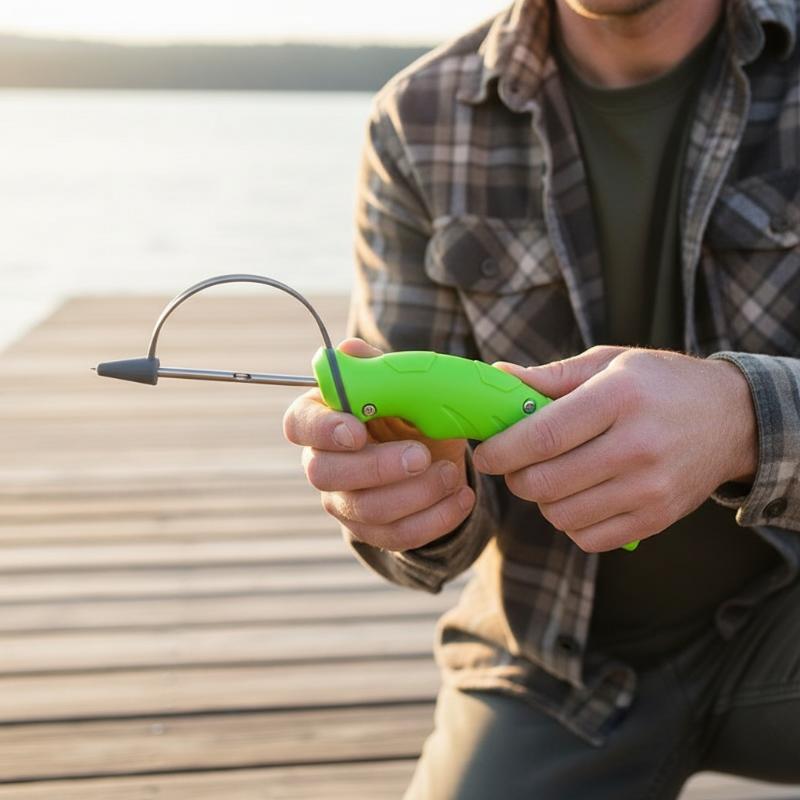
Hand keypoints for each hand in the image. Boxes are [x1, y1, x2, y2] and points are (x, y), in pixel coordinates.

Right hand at [283, 338, 474, 550]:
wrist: (433, 451)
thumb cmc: (407, 411)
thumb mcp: (399, 385)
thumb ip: (377, 370)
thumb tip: (350, 350)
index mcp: (321, 419)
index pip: (298, 424)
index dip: (322, 430)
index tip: (357, 430)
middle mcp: (323, 463)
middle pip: (325, 474)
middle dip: (376, 467)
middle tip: (421, 456)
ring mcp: (344, 501)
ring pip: (365, 510)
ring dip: (415, 494)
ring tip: (451, 473)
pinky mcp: (372, 530)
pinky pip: (397, 536)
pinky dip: (436, 519)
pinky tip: (462, 498)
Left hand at [472, 346, 757, 552]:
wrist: (733, 418)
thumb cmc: (660, 384)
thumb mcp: (610, 363)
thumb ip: (551, 375)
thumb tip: (496, 375)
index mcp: (619, 398)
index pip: (542, 437)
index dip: (501, 451)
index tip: (485, 453)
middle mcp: (636, 447)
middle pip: (545, 483)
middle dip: (515, 477)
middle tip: (515, 464)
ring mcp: (649, 489)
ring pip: (561, 515)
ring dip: (542, 500)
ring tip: (551, 476)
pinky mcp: (657, 518)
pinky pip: (588, 538)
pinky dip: (571, 522)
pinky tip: (578, 497)